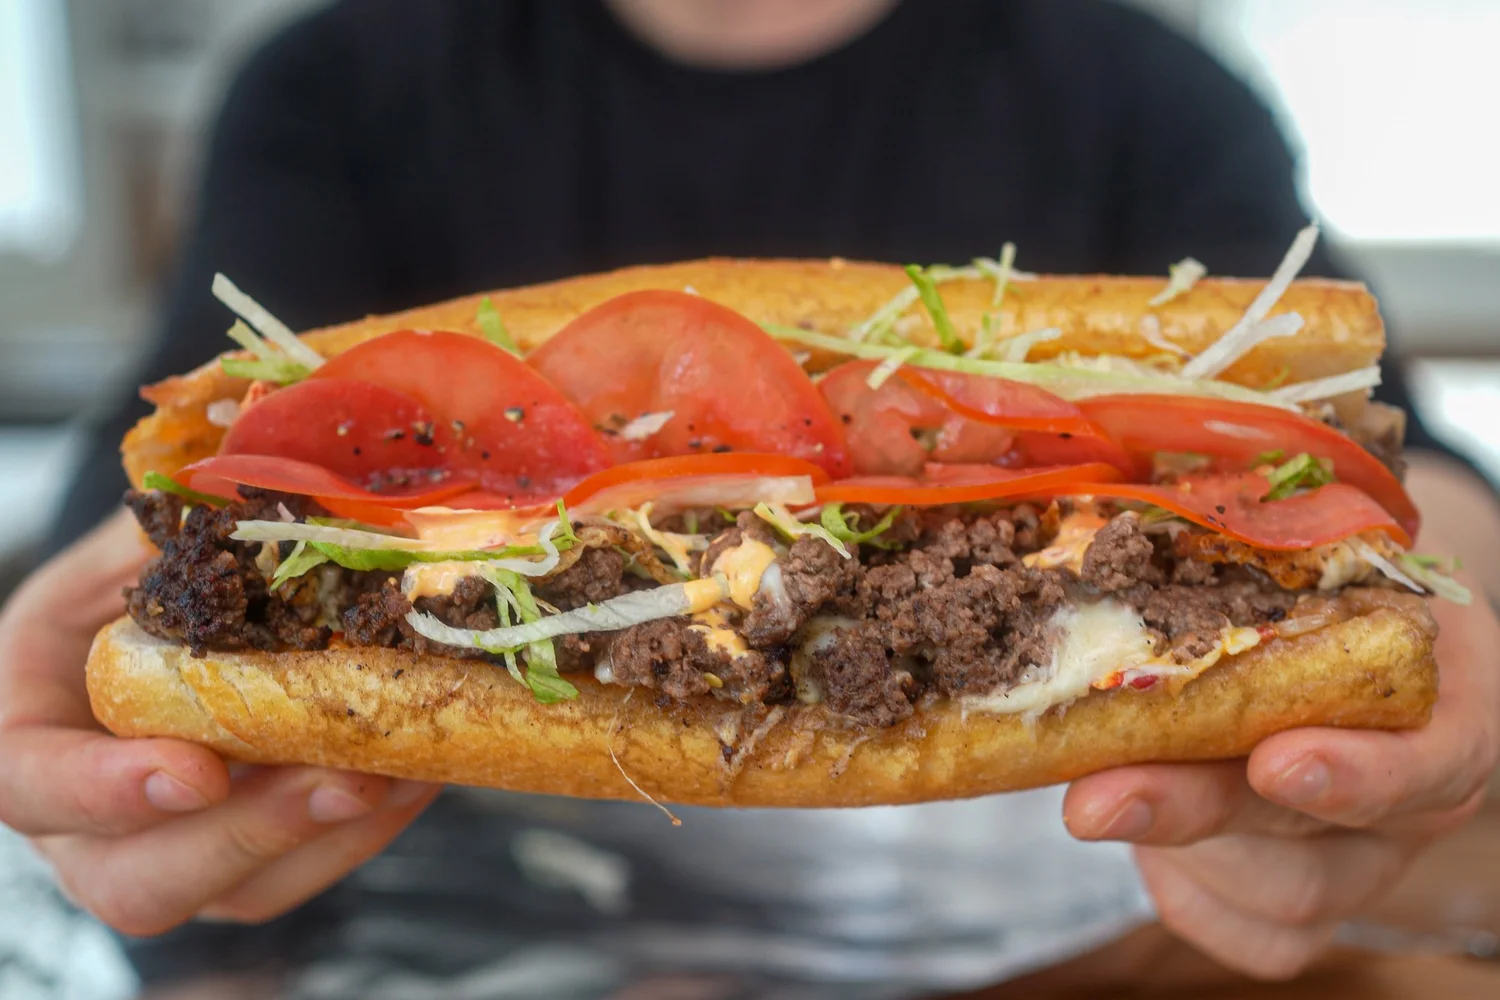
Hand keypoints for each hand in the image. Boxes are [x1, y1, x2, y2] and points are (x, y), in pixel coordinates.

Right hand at [0, 510, 441, 935]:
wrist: (165, 625)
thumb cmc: (125, 588)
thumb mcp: (118, 552)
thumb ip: (158, 542)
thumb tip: (244, 503)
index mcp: (28, 735)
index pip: (33, 785)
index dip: (103, 791)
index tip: (194, 770)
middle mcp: (90, 824)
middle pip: (141, 880)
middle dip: (251, 834)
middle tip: (342, 780)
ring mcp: (176, 853)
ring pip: (243, 889)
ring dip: (331, 835)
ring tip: (402, 771)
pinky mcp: (253, 861)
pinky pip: (309, 867)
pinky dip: (370, 825)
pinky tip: (420, 769)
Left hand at [1062, 586, 1498, 979]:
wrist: (1364, 633)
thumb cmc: (1336, 582)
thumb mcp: (1322, 551)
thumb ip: (1258, 558)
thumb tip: (1132, 532)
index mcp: (1444, 699)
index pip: (1426, 760)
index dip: (1355, 772)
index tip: (1272, 762)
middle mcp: (1418, 794)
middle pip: (1315, 828)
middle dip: (1190, 809)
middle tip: (1092, 801)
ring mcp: (1372, 858)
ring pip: (1282, 894)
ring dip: (1171, 848)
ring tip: (1094, 791)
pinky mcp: (1319, 901)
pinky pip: (1259, 937)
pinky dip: (1187, 896)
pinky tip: (1147, 844)